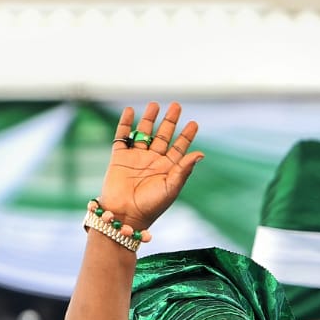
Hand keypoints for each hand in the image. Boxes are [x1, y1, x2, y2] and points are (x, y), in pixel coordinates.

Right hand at [96, 102, 203, 229]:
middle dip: (170, 121)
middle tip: (177, 105)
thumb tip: (201, 154)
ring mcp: (136, 157)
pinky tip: (130, 111)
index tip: (194, 123)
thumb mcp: (171, 187)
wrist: (125, 214)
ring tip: (155, 104)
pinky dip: (125, 123)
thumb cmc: (151, 205)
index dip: (186, 135)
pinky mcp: (119, 157)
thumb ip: (184, 170)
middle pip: (163, 136)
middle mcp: (153, 161)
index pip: (180, 148)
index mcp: (168, 169)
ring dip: (149, 119)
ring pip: (144, 133)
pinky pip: (122, 137)